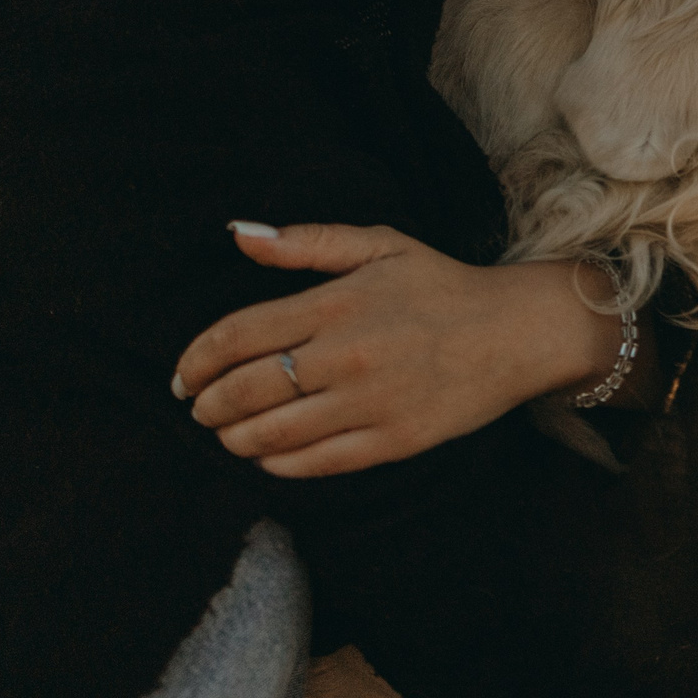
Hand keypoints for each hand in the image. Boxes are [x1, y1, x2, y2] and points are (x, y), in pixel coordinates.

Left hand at [172, 223, 644, 477]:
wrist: (515, 333)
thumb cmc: (440, 285)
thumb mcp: (378, 245)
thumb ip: (306, 243)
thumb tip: (239, 235)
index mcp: (337, 302)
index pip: (237, 336)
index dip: (195, 360)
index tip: (181, 374)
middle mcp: (347, 354)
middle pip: (245, 391)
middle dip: (206, 405)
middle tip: (197, 407)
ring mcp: (369, 403)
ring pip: (271, 434)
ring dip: (232, 438)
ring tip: (225, 432)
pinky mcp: (391, 441)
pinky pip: (313, 462)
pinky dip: (276, 463)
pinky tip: (265, 453)